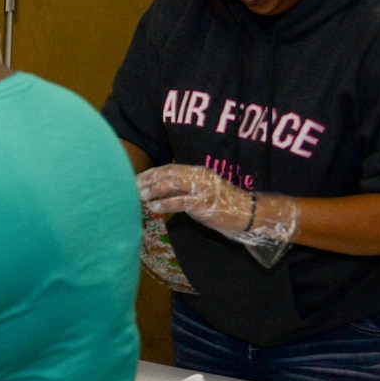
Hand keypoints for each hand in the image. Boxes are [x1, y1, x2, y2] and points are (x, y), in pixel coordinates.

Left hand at [138, 163, 297, 267]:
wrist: (247, 212)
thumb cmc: (223, 203)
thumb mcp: (203, 189)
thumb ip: (186, 186)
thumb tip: (161, 188)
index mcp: (197, 172)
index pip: (169, 169)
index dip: (151, 173)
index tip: (137, 178)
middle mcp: (198, 177)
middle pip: (166, 174)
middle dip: (147, 180)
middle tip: (132, 187)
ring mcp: (200, 189)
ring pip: (170, 185)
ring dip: (152, 190)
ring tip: (139, 196)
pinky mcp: (202, 204)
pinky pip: (179, 202)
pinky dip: (164, 204)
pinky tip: (153, 208)